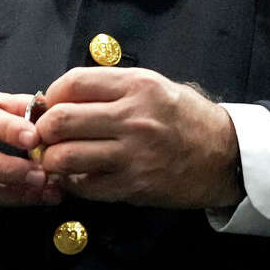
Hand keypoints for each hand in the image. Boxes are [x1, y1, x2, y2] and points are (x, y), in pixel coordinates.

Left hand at [36, 67, 242, 208]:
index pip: (73, 83)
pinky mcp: (132, 186)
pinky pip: (83, 186)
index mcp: (138, 85)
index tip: (53, 104)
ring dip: (53, 159)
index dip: (52, 95)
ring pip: (64, 157)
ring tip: (60, 158)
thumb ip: (113, 87)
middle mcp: (133, 117)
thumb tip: (64, 96)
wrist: (224, 155)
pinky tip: (79, 176)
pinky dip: (72, 183)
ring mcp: (132, 154)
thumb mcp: (156, 85)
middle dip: (44, 129)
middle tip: (49, 135)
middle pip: (60, 120)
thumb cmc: (186, 117)